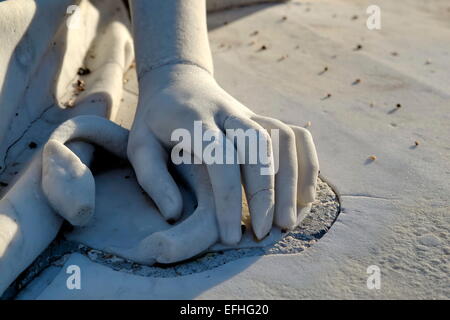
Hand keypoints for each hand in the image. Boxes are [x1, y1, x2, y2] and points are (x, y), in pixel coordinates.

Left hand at [128, 63, 318, 244]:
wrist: (178, 81)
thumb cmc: (156, 120)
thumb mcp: (138, 145)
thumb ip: (152, 178)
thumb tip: (175, 214)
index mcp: (193, 120)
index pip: (220, 158)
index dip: (228, 199)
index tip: (231, 237)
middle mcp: (227, 113)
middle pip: (258, 146)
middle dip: (265, 193)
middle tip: (265, 234)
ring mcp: (249, 113)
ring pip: (282, 138)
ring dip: (291, 180)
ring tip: (289, 221)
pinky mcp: (262, 118)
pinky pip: (295, 134)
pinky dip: (307, 161)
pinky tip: (306, 194)